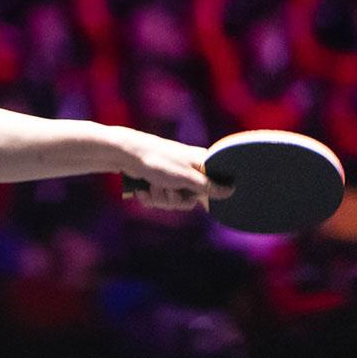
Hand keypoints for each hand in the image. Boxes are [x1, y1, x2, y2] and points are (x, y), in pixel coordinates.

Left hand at [116, 128, 233, 211]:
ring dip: (160, 198)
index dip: (204, 195)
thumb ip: (209, 186)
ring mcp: (172, 176)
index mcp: (201, 163)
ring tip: (152, 185)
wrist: (125, 155)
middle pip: (190, 200)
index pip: (215, 187)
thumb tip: (231, 190)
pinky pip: (158, 199)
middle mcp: (188, 170)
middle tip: (168, 190)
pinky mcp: (157, 181)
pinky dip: (150, 197)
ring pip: (172, 202)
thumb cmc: (158, 161)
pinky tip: (143, 189)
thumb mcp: (186, 177)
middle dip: (175, 200)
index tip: (194, 194)